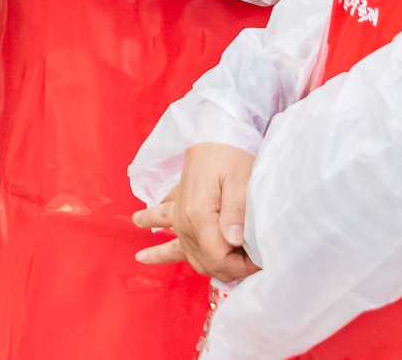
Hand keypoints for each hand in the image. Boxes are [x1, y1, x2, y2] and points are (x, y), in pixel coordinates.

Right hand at [133, 143, 258, 282]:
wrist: (215, 132)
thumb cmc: (232, 156)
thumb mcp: (242, 182)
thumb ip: (236, 213)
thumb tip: (233, 242)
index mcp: (199, 216)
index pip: (217, 258)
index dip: (240, 267)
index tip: (259, 263)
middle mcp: (184, 219)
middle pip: (202, 259)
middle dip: (223, 269)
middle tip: (246, 266)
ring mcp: (178, 213)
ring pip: (178, 247)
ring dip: (172, 256)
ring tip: (147, 258)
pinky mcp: (177, 203)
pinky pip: (161, 218)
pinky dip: (153, 224)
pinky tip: (141, 226)